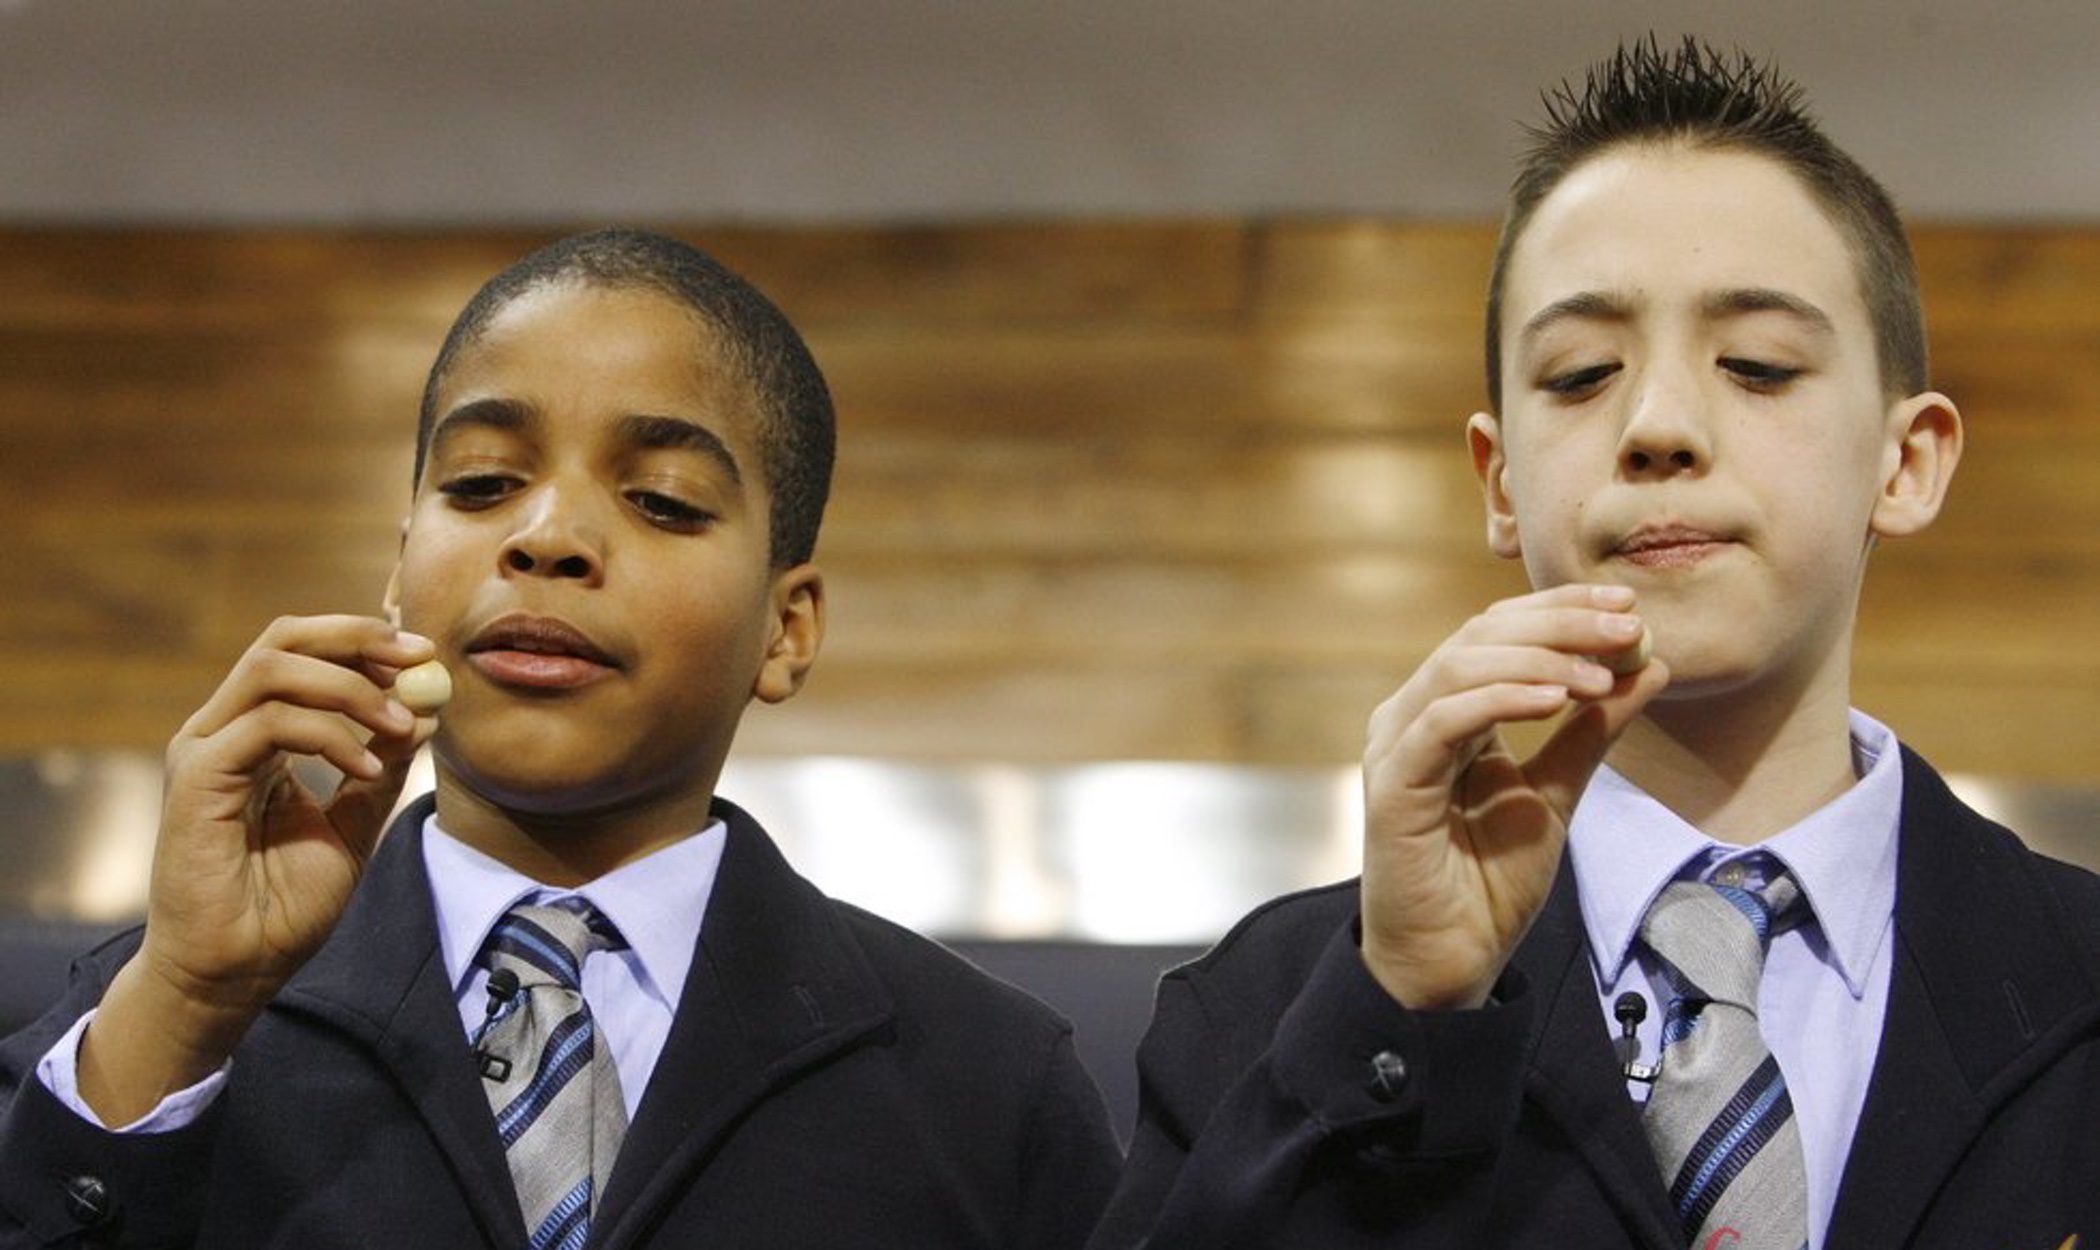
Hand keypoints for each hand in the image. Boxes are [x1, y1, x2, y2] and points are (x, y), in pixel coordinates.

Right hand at [79, 615, 437, 1121]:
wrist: (239, 970)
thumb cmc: (284, 906)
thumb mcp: (353, 825)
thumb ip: (381, 769)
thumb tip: (425, 712)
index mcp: (257, 735)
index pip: (304, 653)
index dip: (364, 643)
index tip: (424, 656)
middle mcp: (224, 731)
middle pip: (283, 640)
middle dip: (357, 639)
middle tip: (417, 659)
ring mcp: (205, 750)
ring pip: (273, 670)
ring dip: (351, 687)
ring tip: (400, 725)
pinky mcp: (196, 778)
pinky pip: (267, 725)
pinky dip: (328, 735)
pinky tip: (367, 768)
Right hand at [1359, 584, 1667, 1009]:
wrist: (1451, 960)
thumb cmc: (1489, 882)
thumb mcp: (1558, 792)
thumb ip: (1593, 731)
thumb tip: (1651, 665)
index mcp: (1447, 709)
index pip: (1500, 632)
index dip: (1563, 612)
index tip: (1629, 610)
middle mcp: (1414, 715)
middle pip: (1481, 635)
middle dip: (1559, 623)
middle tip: (1625, 624)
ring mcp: (1397, 744)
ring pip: (1460, 665)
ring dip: (1539, 659)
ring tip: (1603, 672)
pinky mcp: (1393, 782)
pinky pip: (1443, 720)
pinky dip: (1502, 699)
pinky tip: (1557, 699)